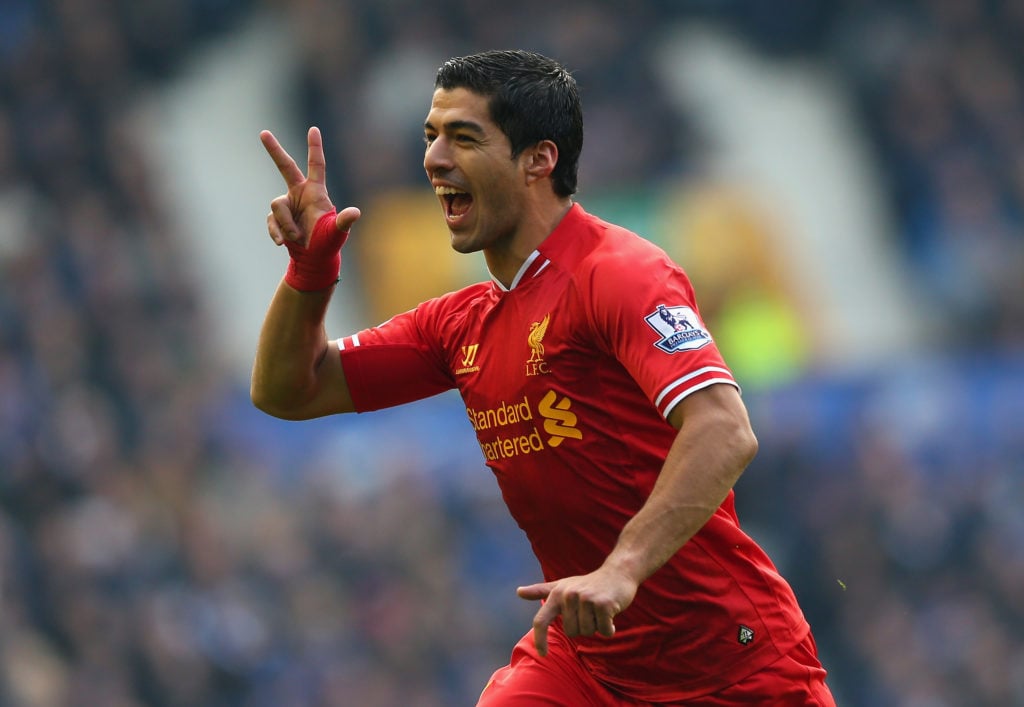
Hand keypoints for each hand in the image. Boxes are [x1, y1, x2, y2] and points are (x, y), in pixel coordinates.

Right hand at [260, 126, 359, 247]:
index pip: (316, 165)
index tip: (314, 129)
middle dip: (274, 150)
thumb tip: (356, 213)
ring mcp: (287, 205)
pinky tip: (283, 242)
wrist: (313, 258)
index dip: (315, 148)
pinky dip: (276, 232)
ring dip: (286, 224)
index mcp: (316, 192)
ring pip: (276, 206)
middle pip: (285, 166)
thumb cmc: (329, 243)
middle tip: (263, 133)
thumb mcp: (337, 232)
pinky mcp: (277, 218)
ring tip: (297, 237)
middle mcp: (299, 193)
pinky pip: (271, 221)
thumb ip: (344, 221)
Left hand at [516, 567, 637, 656]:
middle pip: (571, 632)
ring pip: (588, 632)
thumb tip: (518, 592)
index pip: (541, 620)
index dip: (540, 639)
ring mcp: (586, 599)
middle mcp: (569, 595)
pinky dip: (609, 628)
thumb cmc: (588, 583)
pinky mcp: (603, 604)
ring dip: (597, 626)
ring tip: (600, 610)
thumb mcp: (562, 586)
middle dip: (583, 626)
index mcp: (557, 593)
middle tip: (590, 610)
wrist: (617, 573)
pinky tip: (611, 613)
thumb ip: (540, 590)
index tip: (542, 654)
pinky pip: (604, 631)